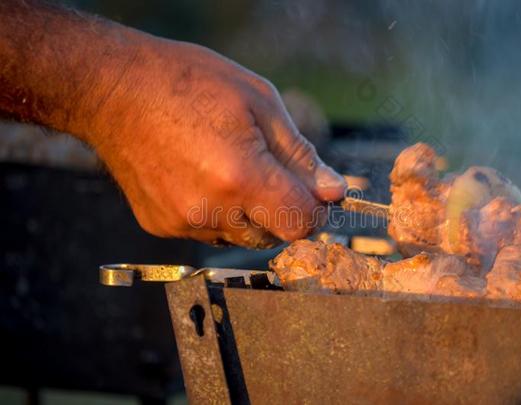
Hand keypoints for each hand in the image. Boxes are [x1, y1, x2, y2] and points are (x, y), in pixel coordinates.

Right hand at [88, 38, 345, 247]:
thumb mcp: (259, 102)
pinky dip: (217, 213)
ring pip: (241, 236)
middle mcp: (211, 209)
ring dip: (250, 213)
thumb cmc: (186, 83)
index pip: (301, 223)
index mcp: (242, 177)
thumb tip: (333, 191)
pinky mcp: (161, 226)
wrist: (112, 89)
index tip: (312, 191)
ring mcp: (182, 222)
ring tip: (231, 168)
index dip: (315, 209)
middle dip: (283, 209)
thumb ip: (300, 155)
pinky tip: (203, 177)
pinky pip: (208, 231)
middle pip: (274, 235)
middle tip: (270, 172)